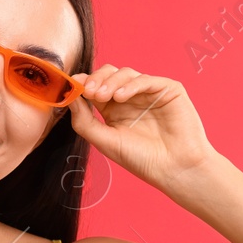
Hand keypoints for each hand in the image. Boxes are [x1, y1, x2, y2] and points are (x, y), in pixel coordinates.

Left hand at [66, 66, 215, 192]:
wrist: (174, 169)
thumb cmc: (141, 159)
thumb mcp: (104, 141)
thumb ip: (84, 121)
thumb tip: (68, 97)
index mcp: (114, 110)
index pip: (95, 88)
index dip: (84, 83)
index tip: (73, 84)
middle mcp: (131, 99)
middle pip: (109, 75)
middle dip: (96, 80)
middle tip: (89, 91)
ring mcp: (149, 93)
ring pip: (125, 74)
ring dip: (110, 82)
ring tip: (102, 97)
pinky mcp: (168, 90)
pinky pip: (146, 80)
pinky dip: (131, 85)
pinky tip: (120, 98)